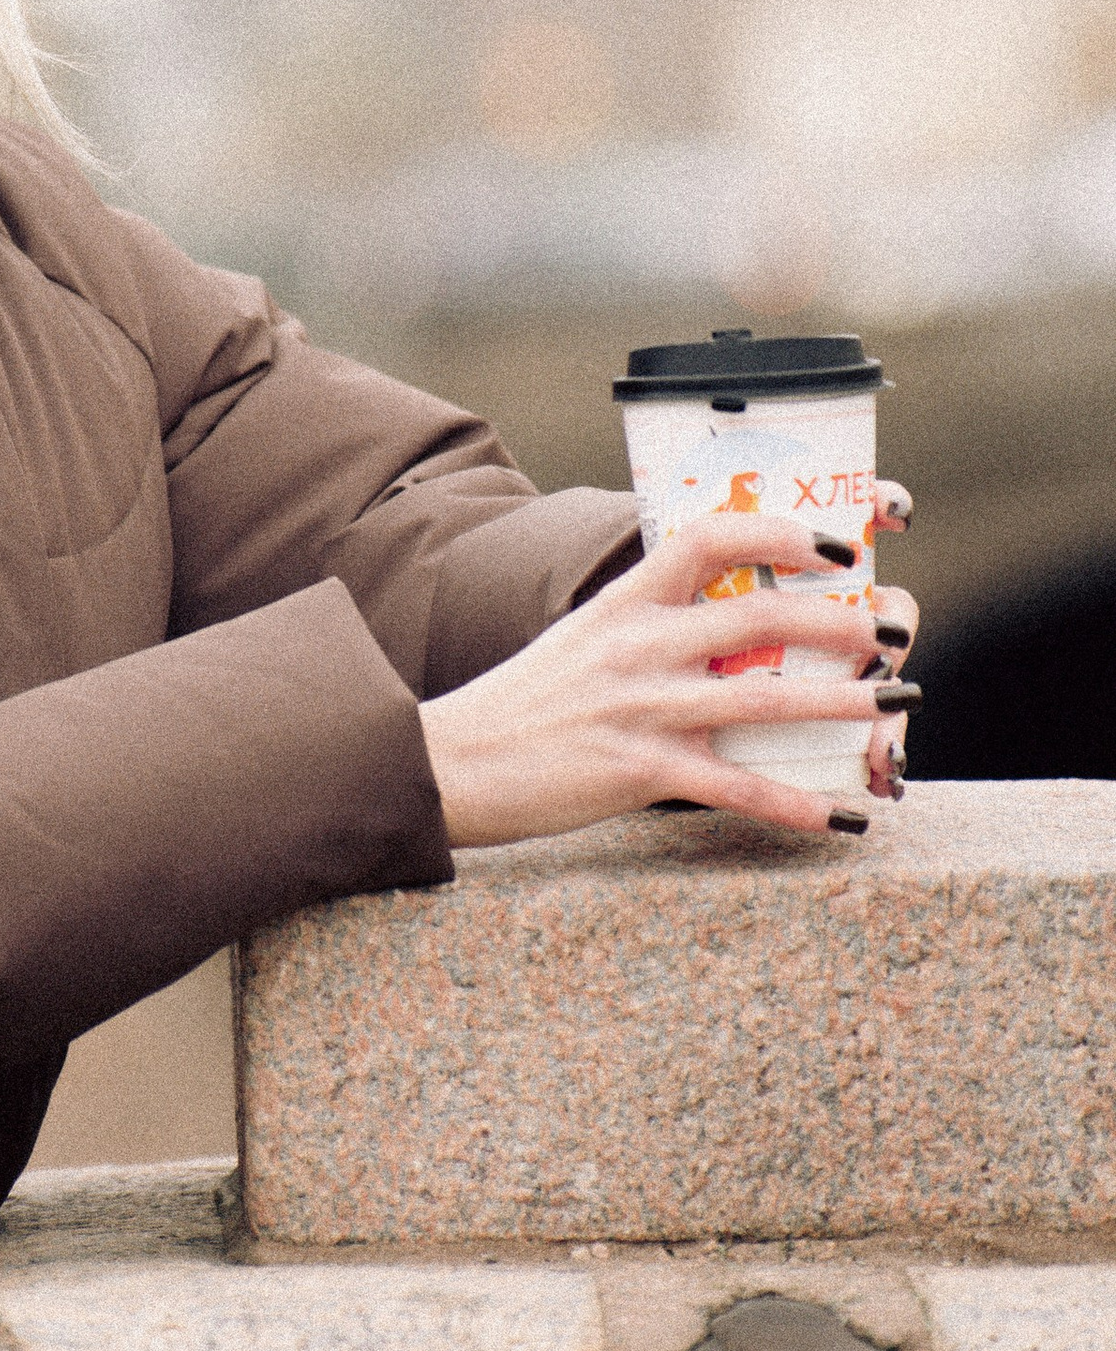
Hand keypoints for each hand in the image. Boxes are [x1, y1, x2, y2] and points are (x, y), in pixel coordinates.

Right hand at [420, 485, 921, 849]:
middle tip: (894, 632)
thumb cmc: (524, 705)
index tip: (837, 546)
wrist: (453, 763)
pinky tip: (843, 816)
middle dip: (842, 623)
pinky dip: (798, 802)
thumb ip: (647, 624)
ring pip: (766, 696)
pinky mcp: (639, 770)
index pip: (710, 538)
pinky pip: (737, 785)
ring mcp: (642, 706)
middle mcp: (640, 645)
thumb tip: (719, 619)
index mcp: (625, 602)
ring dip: (844, 702)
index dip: (781, 534)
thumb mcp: (583, 640)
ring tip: (896, 706)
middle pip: (761, 616)